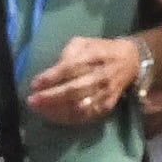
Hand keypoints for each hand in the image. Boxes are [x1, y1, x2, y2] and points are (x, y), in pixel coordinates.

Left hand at [24, 35, 142, 126]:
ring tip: (40, 110)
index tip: (34, 84)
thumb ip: (67, 53)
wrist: (130, 60)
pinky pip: (86, 117)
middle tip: (32, 101)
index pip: (69, 69)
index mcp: (92, 57)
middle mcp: (99, 76)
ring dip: (57, 111)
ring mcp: (104, 93)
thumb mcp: (83, 42)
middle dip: (50, 98)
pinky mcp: (107, 106)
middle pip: (73, 91)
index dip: (50, 78)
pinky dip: (69, 119)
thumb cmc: (100, 50)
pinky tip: (55, 116)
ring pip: (79, 107)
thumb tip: (51, 72)